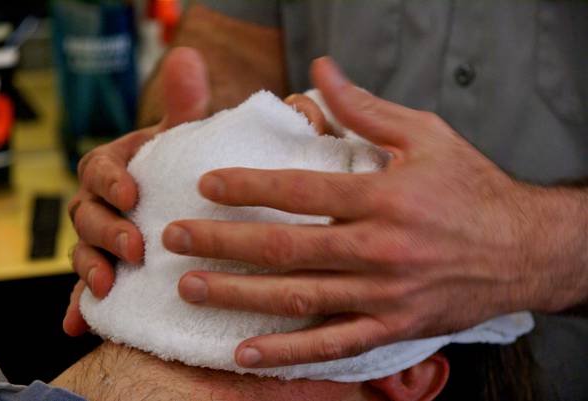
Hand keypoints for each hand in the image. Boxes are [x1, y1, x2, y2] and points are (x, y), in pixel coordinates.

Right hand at [63, 47, 210, 335]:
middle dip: (106, 231)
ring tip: (107, 287)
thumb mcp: (186, 138)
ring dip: (90, 269)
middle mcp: (103, 203)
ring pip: (83, 251)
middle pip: (87, 215)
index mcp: (117, 167)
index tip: (132, 194)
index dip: (111, 182)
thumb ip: (184, 104)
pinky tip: (79, 323)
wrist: (193, 201)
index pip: (99, 169)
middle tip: (133, 247)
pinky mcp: (108, 268)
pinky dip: (80, 304)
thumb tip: (188, 57)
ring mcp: (102, 237)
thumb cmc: (186, 167)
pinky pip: (87, 288)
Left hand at [162, 57, 550, 367]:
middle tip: (175, 237)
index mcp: (385, 196)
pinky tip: (244, 351)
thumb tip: (320, 71)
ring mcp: (385, 294)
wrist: (522, 249)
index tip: (206, 184)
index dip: (248, 186)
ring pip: (298, 297)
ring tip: (190, 286)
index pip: (301, 190)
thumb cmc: (470, 188)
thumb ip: (366, 108)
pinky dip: (287, 352)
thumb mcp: (426, 136)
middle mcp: (380, 247)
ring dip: (239, 294)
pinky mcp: (393, 327)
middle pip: (286, 246)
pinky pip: (333, 344)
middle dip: (223, 242)